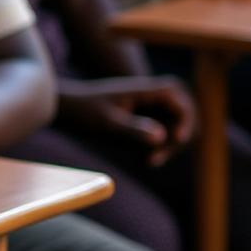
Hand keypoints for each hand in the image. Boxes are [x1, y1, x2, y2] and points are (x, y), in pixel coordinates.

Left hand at [57, 75, 197, 165]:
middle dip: (178, 136)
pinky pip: (162, 135)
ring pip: (175, 127)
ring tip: (148, 161)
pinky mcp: (145, 121)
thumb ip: (133, 129)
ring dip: (169, 145)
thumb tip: (161, 136)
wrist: (65, 110)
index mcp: (143, 89)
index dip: (185, 117)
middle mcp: (150, 97)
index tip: (176, 138)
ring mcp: (149, 109)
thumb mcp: (106, 124)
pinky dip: (158, 148)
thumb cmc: (83, 112)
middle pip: (183, 114)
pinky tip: (145, 161)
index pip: (178, 98)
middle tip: (156, 158)